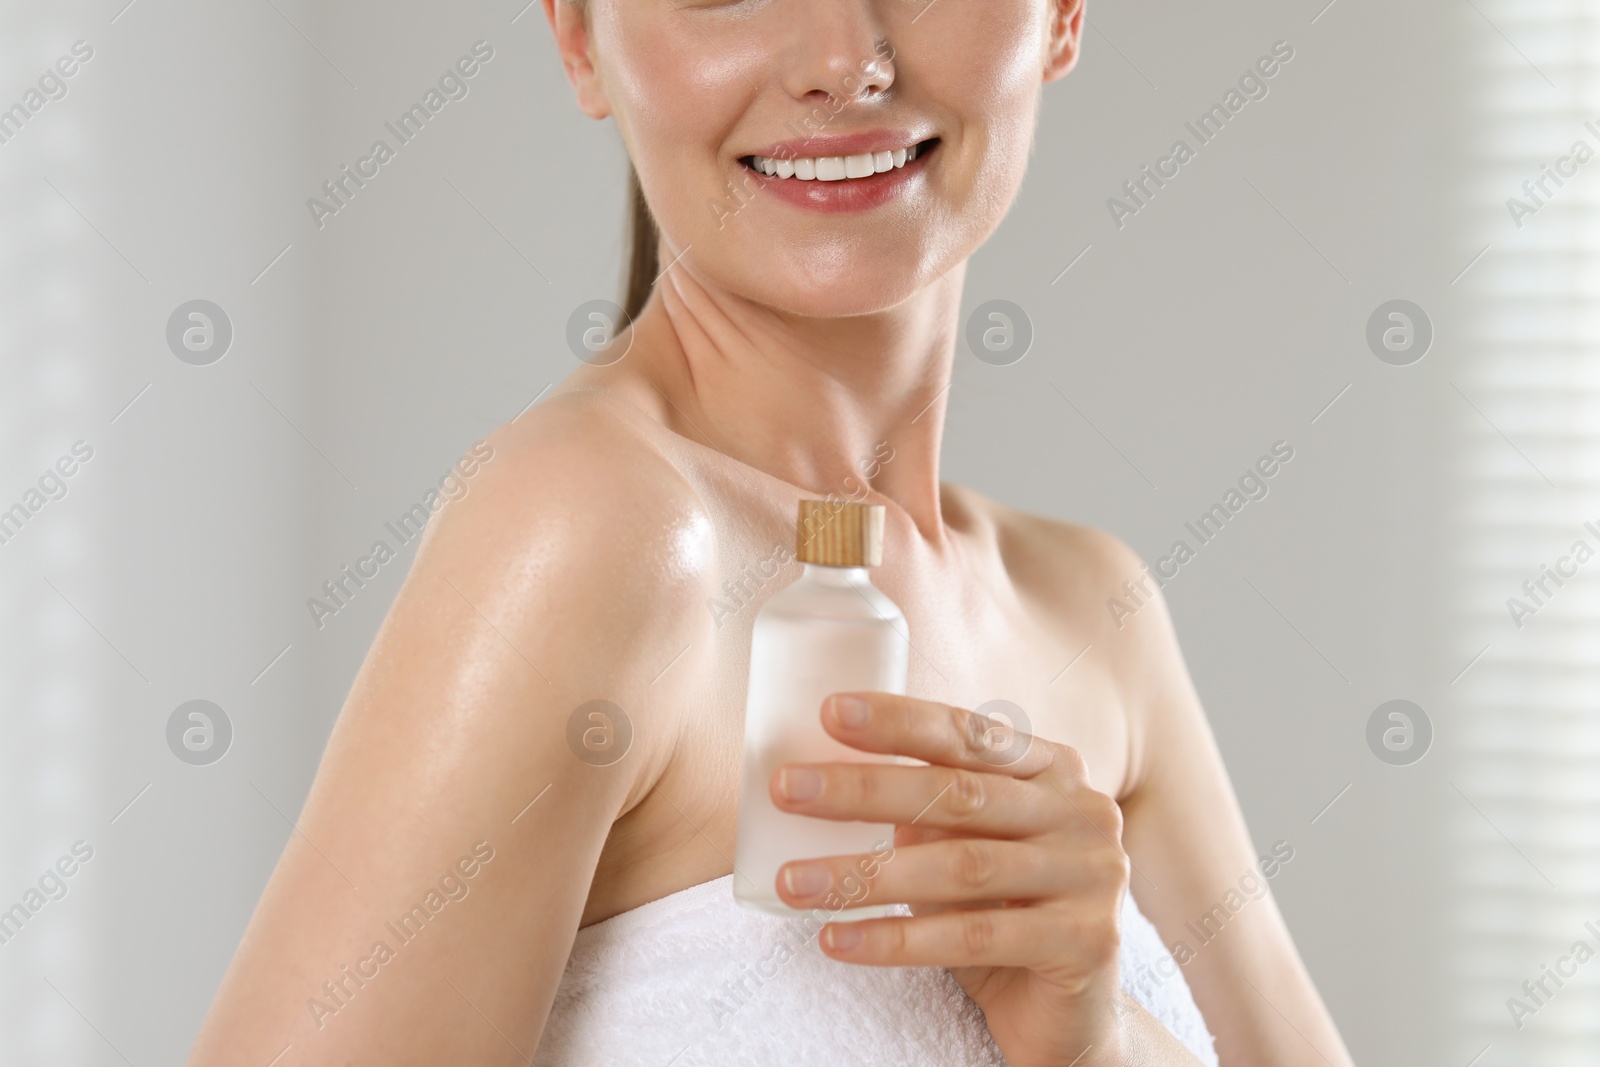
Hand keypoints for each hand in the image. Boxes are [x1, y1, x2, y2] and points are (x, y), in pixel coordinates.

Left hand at [769, 692, 1187, 1066]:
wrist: (1073, 1012)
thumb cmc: (1003, 911)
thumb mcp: (965, 846)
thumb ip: (925, 809)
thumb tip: (821, 777)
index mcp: (1054, 769)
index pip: (969, 734)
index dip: (901, 720)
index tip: (829, 712)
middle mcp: (1083, 812)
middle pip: (959, 794)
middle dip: (865, 789)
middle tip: (787, 789)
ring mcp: (1093, 875)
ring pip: (960, 867)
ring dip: (864, 874)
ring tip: (792, 882)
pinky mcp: (1087, 941)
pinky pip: (972, 937)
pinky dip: (895, 939)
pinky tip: (835, 939)